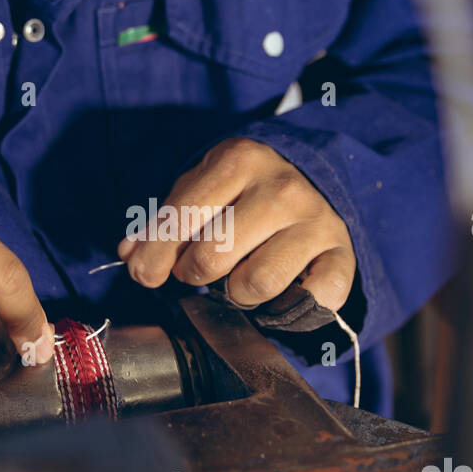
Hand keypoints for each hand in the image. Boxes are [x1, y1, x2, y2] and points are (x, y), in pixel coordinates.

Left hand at [118, 139, 355, 309]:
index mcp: (240, 160)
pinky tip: (278, 293)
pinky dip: (289, 310)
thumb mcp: (202, 189)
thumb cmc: (245, 193)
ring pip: (255, 285)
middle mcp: (282, 188)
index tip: (144, 273)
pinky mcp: (342, 256)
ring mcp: (316, 222)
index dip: (154, 255)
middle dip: (193, 273)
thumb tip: (130, 254)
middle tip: (199, 269)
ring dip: (236, 294)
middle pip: (212, 257)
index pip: (181, 219)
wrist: (316, 183)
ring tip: (236, 279)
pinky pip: (310, 302)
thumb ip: (163, 221)